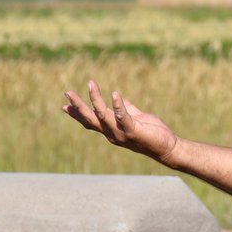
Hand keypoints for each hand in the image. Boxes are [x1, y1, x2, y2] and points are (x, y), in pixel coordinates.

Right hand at [63, 81, 178, 164]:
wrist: (167, 147)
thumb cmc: (152, 133)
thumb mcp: (135, 117)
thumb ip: (126, 108)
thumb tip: (117, 98)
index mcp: (111, 130)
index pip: (90, 122)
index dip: (77, 114)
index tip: (64, 106)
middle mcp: (112, 134)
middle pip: (90, 119)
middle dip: (78, 106)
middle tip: (67, 92)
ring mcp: (121, 134)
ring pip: (102, 115)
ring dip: (95, 99)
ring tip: (91, 84)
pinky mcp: (132, 131)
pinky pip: (122, 116)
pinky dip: (118, 105)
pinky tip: (114, 93)